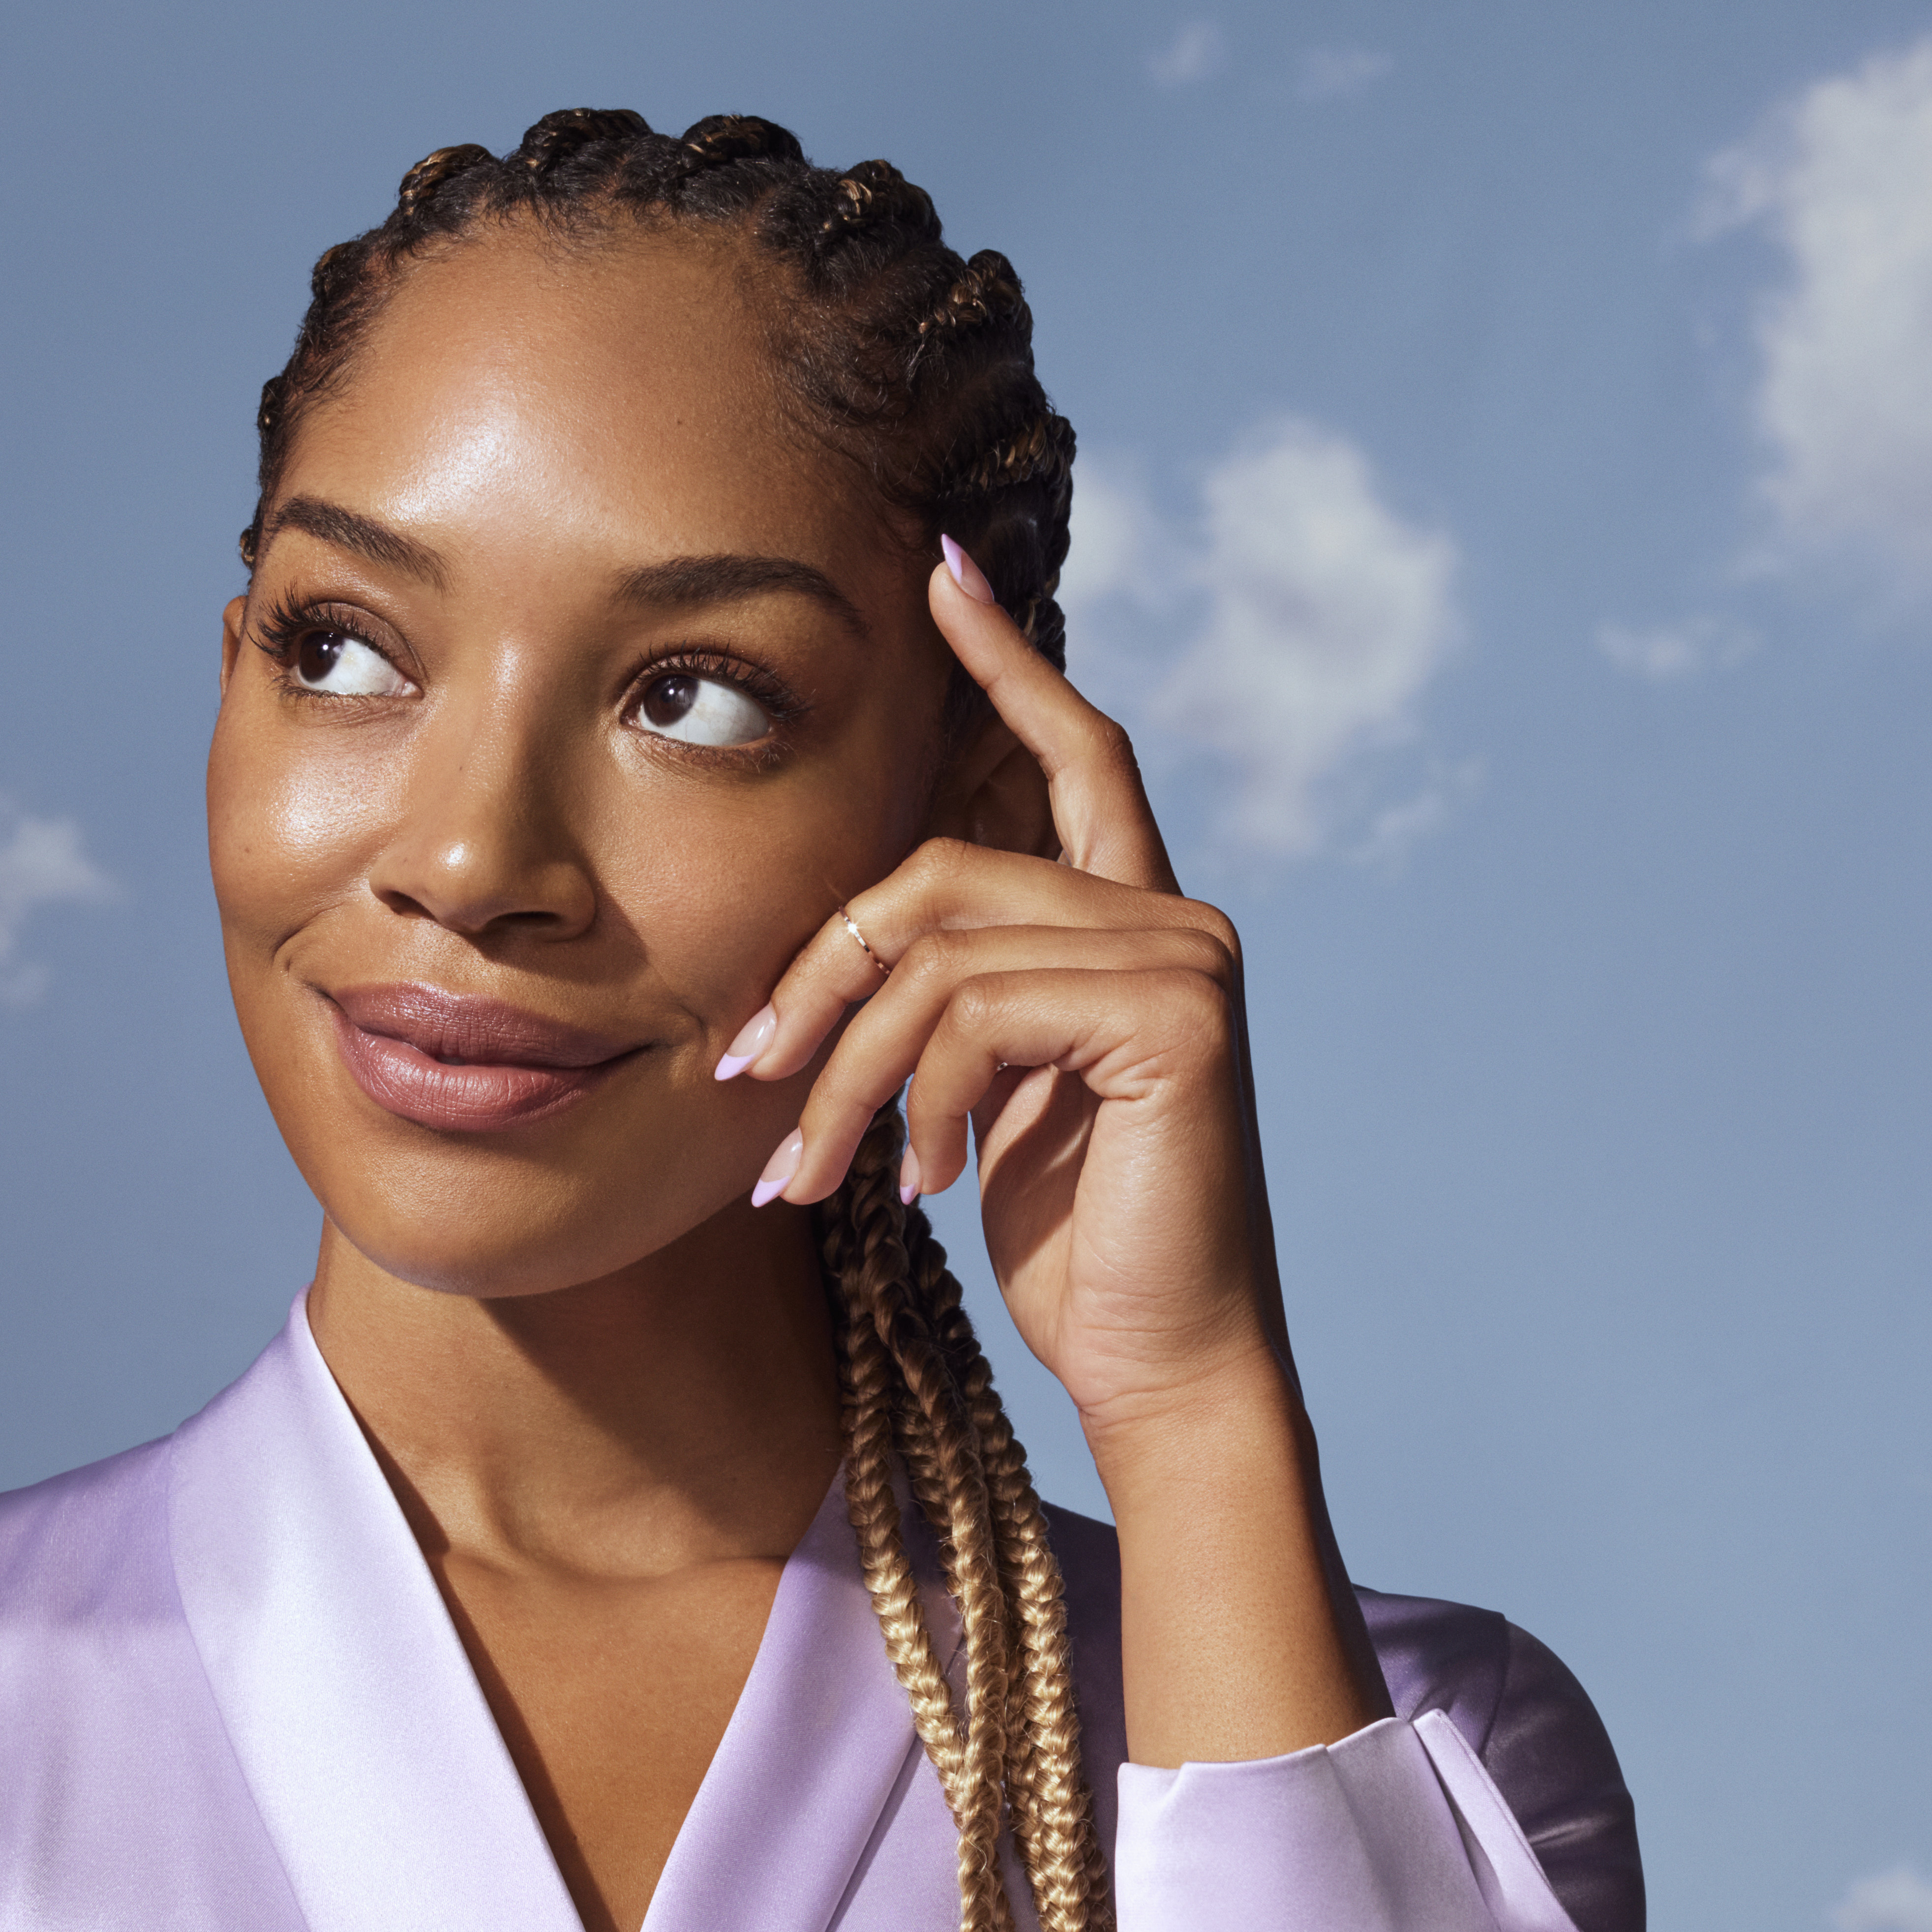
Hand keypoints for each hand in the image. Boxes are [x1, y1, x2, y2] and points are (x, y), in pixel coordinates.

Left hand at [729, 543, 1279, 1457]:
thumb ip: (944, 992)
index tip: (939, 572)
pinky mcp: (1179, 1017)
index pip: (1075, 750)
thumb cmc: (1062, 1236)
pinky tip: (924, 1186)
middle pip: (939, 873)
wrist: (1160, 1359)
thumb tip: (833, 948)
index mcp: (1128, 920)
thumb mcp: (977, 1090)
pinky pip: (980, 1013)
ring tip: (819, 1174)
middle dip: (818, 972)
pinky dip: (921, 1104)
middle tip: (746, 1079)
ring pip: (938, 955)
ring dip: (849, 1072)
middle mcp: (1172, 917)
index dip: (1005, 658)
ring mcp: (1185, 959)